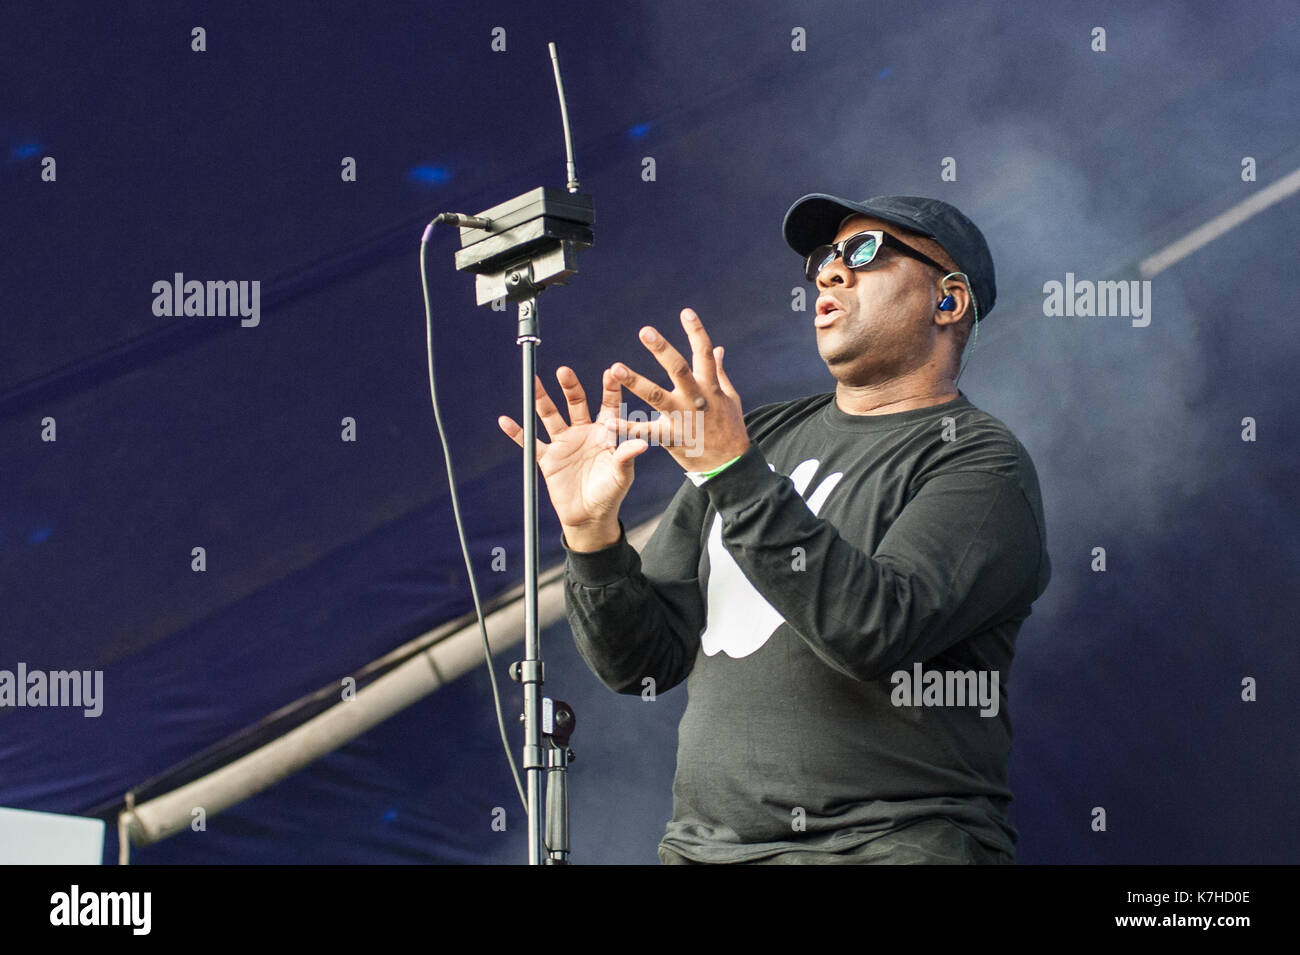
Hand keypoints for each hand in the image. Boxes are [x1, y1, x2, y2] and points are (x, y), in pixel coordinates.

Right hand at [498, 366, 648, 550]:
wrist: (589, 516)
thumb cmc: (611, 493)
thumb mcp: (621, 475)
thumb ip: (626, 456)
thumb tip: (641, 444)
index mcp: (604, 433)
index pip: (607, 405)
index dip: (609, 389)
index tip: (612, 371)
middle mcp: (583, 432)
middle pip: (575, 403)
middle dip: (570, 387)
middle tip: (564, 371)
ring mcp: (564, 443)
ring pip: (551, 416)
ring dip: (542, 400)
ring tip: (534, 382)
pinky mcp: (548, 458)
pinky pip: (531, 443)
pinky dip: (518, 433)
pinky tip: (505, 421)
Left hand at [605, 308, 748, 471]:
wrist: (730, 465)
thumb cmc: (729, 428)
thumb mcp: (729, 398)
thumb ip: (719, 372)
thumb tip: (719, 348)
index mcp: (711, 386)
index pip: (704, 353)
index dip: (697, 332)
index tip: (686, 312)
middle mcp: (696, 399)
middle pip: (678, 370)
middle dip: (662, 350)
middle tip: (644, 330)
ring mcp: (683, 418)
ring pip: (656, 397)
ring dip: (635, 381)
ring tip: (615, 368)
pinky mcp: (672, 438)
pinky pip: (645, 433)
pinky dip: (626, 428)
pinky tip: (607, 423)